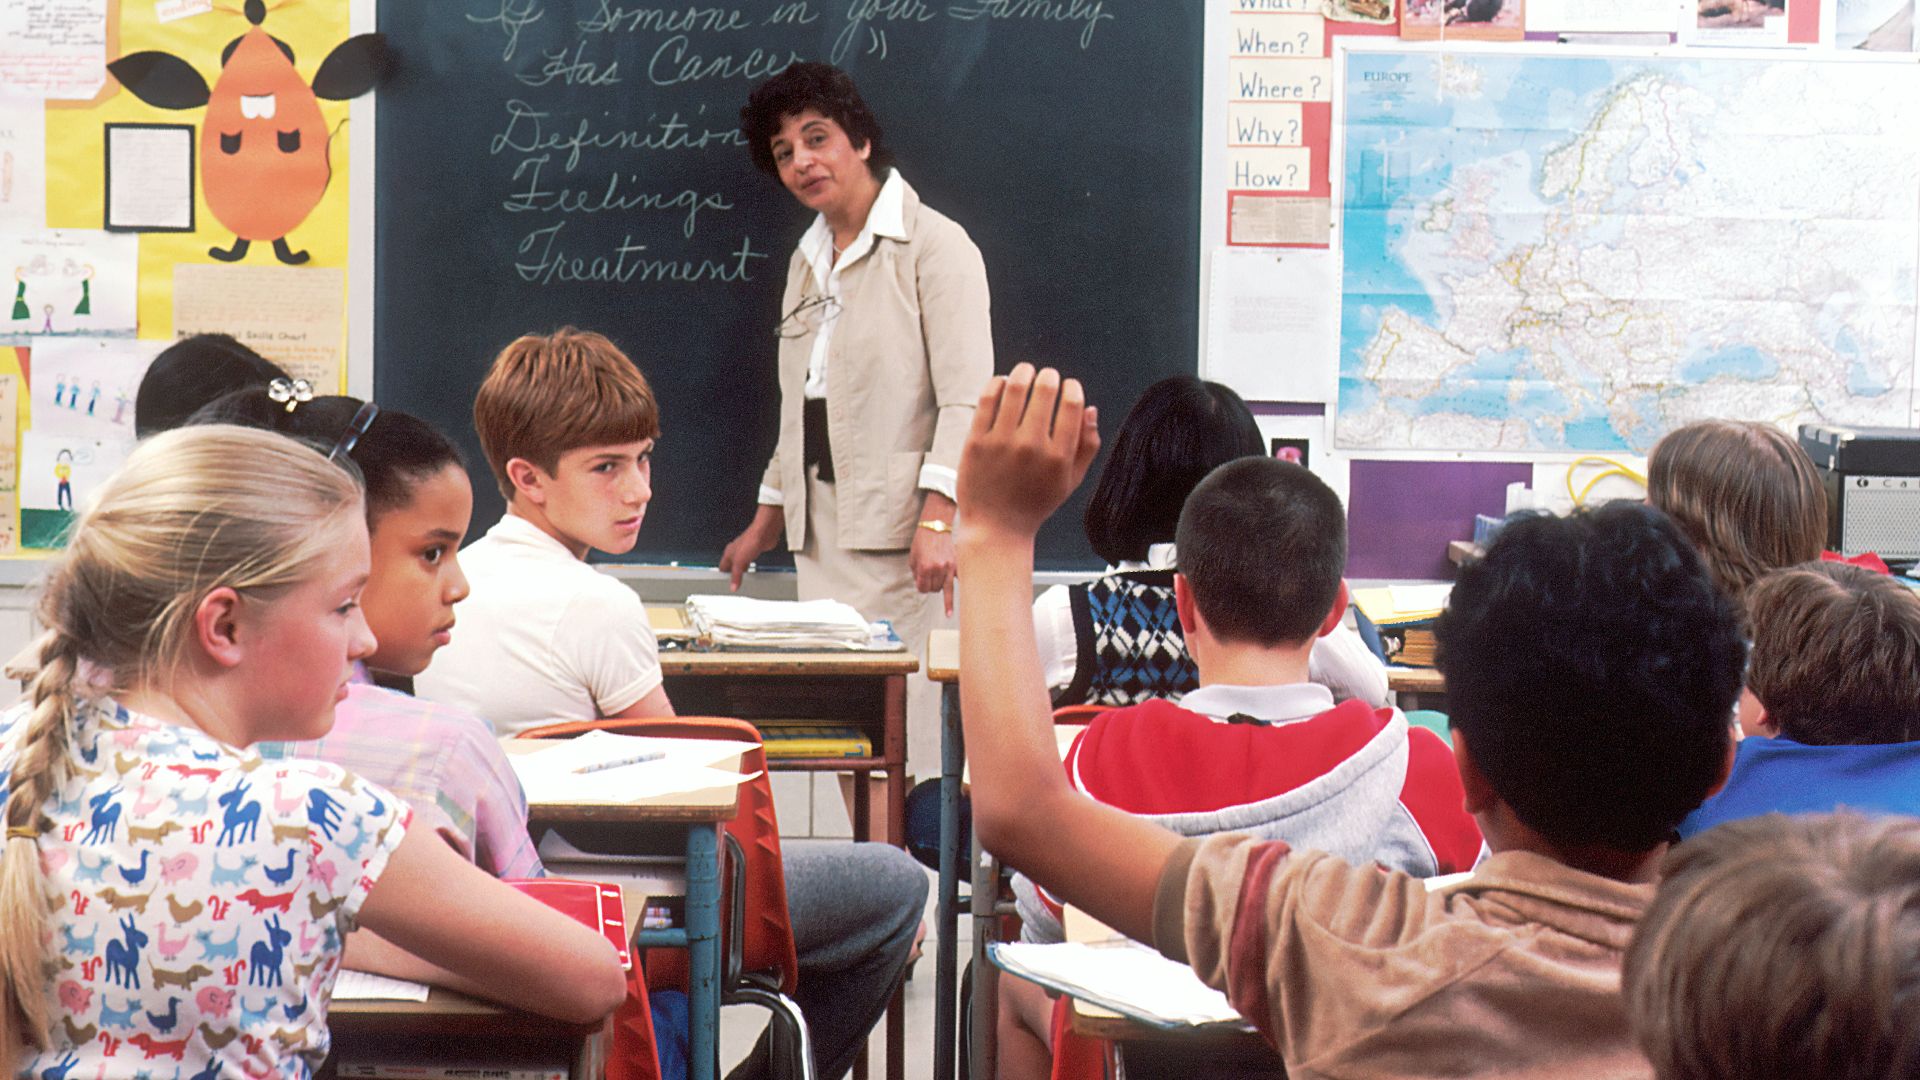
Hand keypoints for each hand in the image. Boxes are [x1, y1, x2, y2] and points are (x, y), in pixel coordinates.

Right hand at [720, 504, 784, 590]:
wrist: (765, 533)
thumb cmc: (751, 540)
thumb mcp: (740, 562)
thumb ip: (736, 575)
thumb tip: (733, 586)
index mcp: (729, 553)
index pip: (722, 567)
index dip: (722, 576)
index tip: (724, 584)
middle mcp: (736, 551)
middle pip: (731, 566)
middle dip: (733, 575)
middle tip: (735, 584)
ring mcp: (745, 551)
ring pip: (741, 564)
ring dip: (742, 572)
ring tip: (744, 580)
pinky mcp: (755, 551)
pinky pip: (751, 562)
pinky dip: (751, 567)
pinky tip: (753, 571)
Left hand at [911, 526, 956, 615]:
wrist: (935, 527)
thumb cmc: (922, 541)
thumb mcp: (913, 558)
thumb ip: (916, 574)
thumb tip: (921, 585)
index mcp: (924, 568)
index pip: (923, 588)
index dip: (921, 589)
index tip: (922, 587)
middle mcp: (937, 569)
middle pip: (934, 589)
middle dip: (930, 588)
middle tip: (930, 582)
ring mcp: (949, 567)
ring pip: (946, 589)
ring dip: (942, 590)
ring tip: (948, 612)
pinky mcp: (957, 564)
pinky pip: (959, 580)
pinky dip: (961, 587)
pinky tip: (966, 599)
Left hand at [956, 364, 1099, 542]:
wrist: (996, 528)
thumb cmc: (1036, 503)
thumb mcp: (1071, 481)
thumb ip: (1087, 446)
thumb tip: (1090, 408)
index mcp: (1058, 456)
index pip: (1071, 404)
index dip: (1072, 387)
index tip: (1069, 386)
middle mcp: (1031, 447)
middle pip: (1045, 389)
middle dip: (1050, 376)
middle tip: (1047, 377)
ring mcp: (1001, 443)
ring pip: (1015, 387)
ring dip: (1024, 371)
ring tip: (1026, 372)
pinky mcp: (976, 441)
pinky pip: (987, 399)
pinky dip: (997, 383)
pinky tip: (1003, 384)